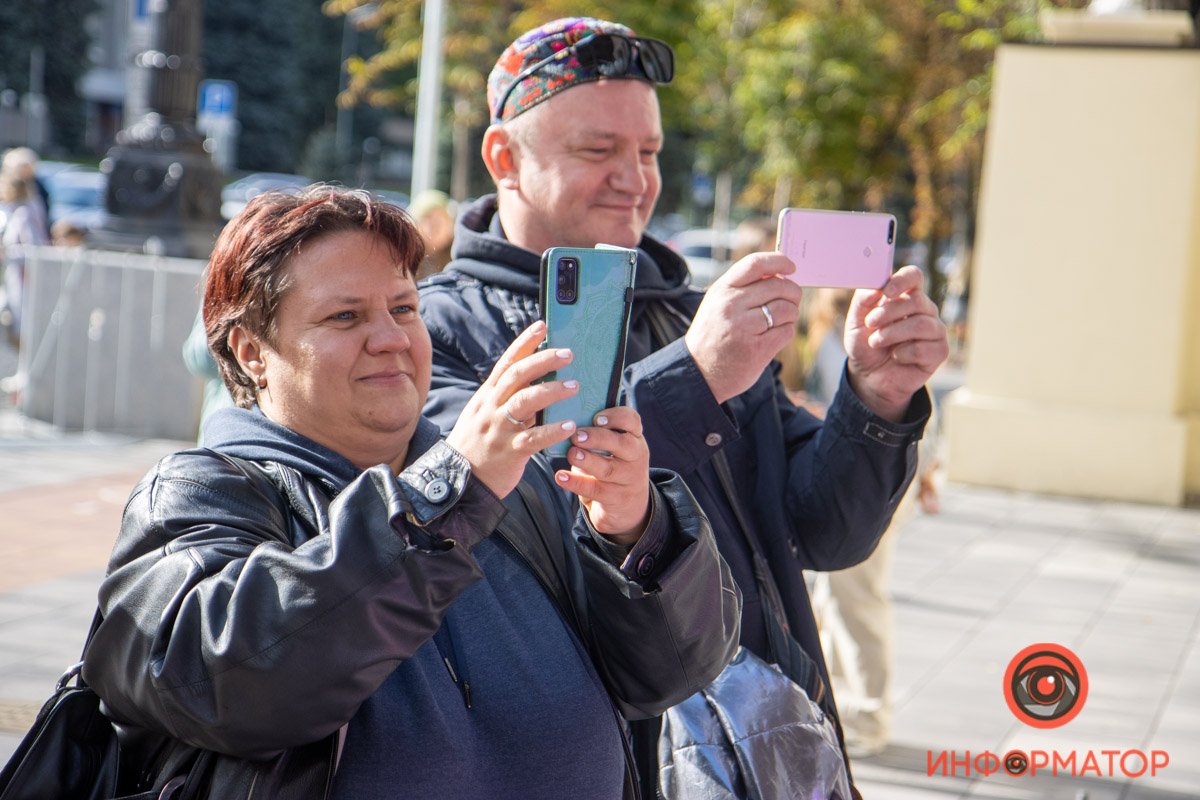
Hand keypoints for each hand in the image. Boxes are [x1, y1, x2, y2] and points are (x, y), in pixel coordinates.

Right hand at [445, 322, 577, 498]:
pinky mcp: (509, 452)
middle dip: (543, 361)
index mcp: (487, 396)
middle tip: (568, 353)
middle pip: (518, 376)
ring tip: (574, 385)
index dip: (525, 343)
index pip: (507, 362)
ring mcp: (499, 429)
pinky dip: (553, 430)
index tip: (543, 326)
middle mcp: (491, 408)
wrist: (458, 482)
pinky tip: (570, 425)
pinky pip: (533, 438)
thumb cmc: (478, 446)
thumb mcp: (485, 415)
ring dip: (552, 390)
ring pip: (525, 402)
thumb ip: (507, 399)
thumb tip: (538, 381)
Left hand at [554, 406, 650, 546]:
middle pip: (623, 444)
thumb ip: (597, 435)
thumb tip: (567, 425)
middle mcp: (635, 457)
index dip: (616, 417)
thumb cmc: (613, 466)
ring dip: (588, 460)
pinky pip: (595, 490)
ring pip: (609, 469)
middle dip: (598, 438)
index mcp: (634, 438)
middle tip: (577, 436)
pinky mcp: (616, 499)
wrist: (628, 506)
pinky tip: (561, 476)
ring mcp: (628, 479)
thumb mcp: (613, 449)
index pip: (632, 421)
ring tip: (571, 454)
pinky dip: (576, 483)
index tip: (596, 418)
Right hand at [684, 252, 802, 403]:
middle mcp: (732, 306)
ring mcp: (744, 328)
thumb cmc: (713, 335)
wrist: (698, 373)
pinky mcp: (757, 349)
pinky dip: (786, 332)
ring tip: (781, 320)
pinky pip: (787, 331)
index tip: (791, 267)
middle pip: (778, 287)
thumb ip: (742, 287)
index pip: (755, 264)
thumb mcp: (718, 303)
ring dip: (791, 314)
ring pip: (787, 309)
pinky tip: (774, 336)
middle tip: (791, 300)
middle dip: (792, 293)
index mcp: (722, 290)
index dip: (779, 261)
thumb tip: (779, 274)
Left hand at [844, 266, 948, 421]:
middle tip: (870, 323)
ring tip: (875, 342)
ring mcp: (934, 330)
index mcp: (905, 296)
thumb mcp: (855, 322)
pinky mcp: (939, 351)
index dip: (902, 281)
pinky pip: (925, 348)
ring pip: (922, 324)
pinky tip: (895, 356)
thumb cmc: (865, 344)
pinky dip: (904, 353)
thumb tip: (875, 288)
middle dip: (889, 312)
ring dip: (893, 334)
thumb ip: (862, 301)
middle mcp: (924, 310)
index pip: (914, 276)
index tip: (886, 292)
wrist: (869, 376)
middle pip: (916, 300)